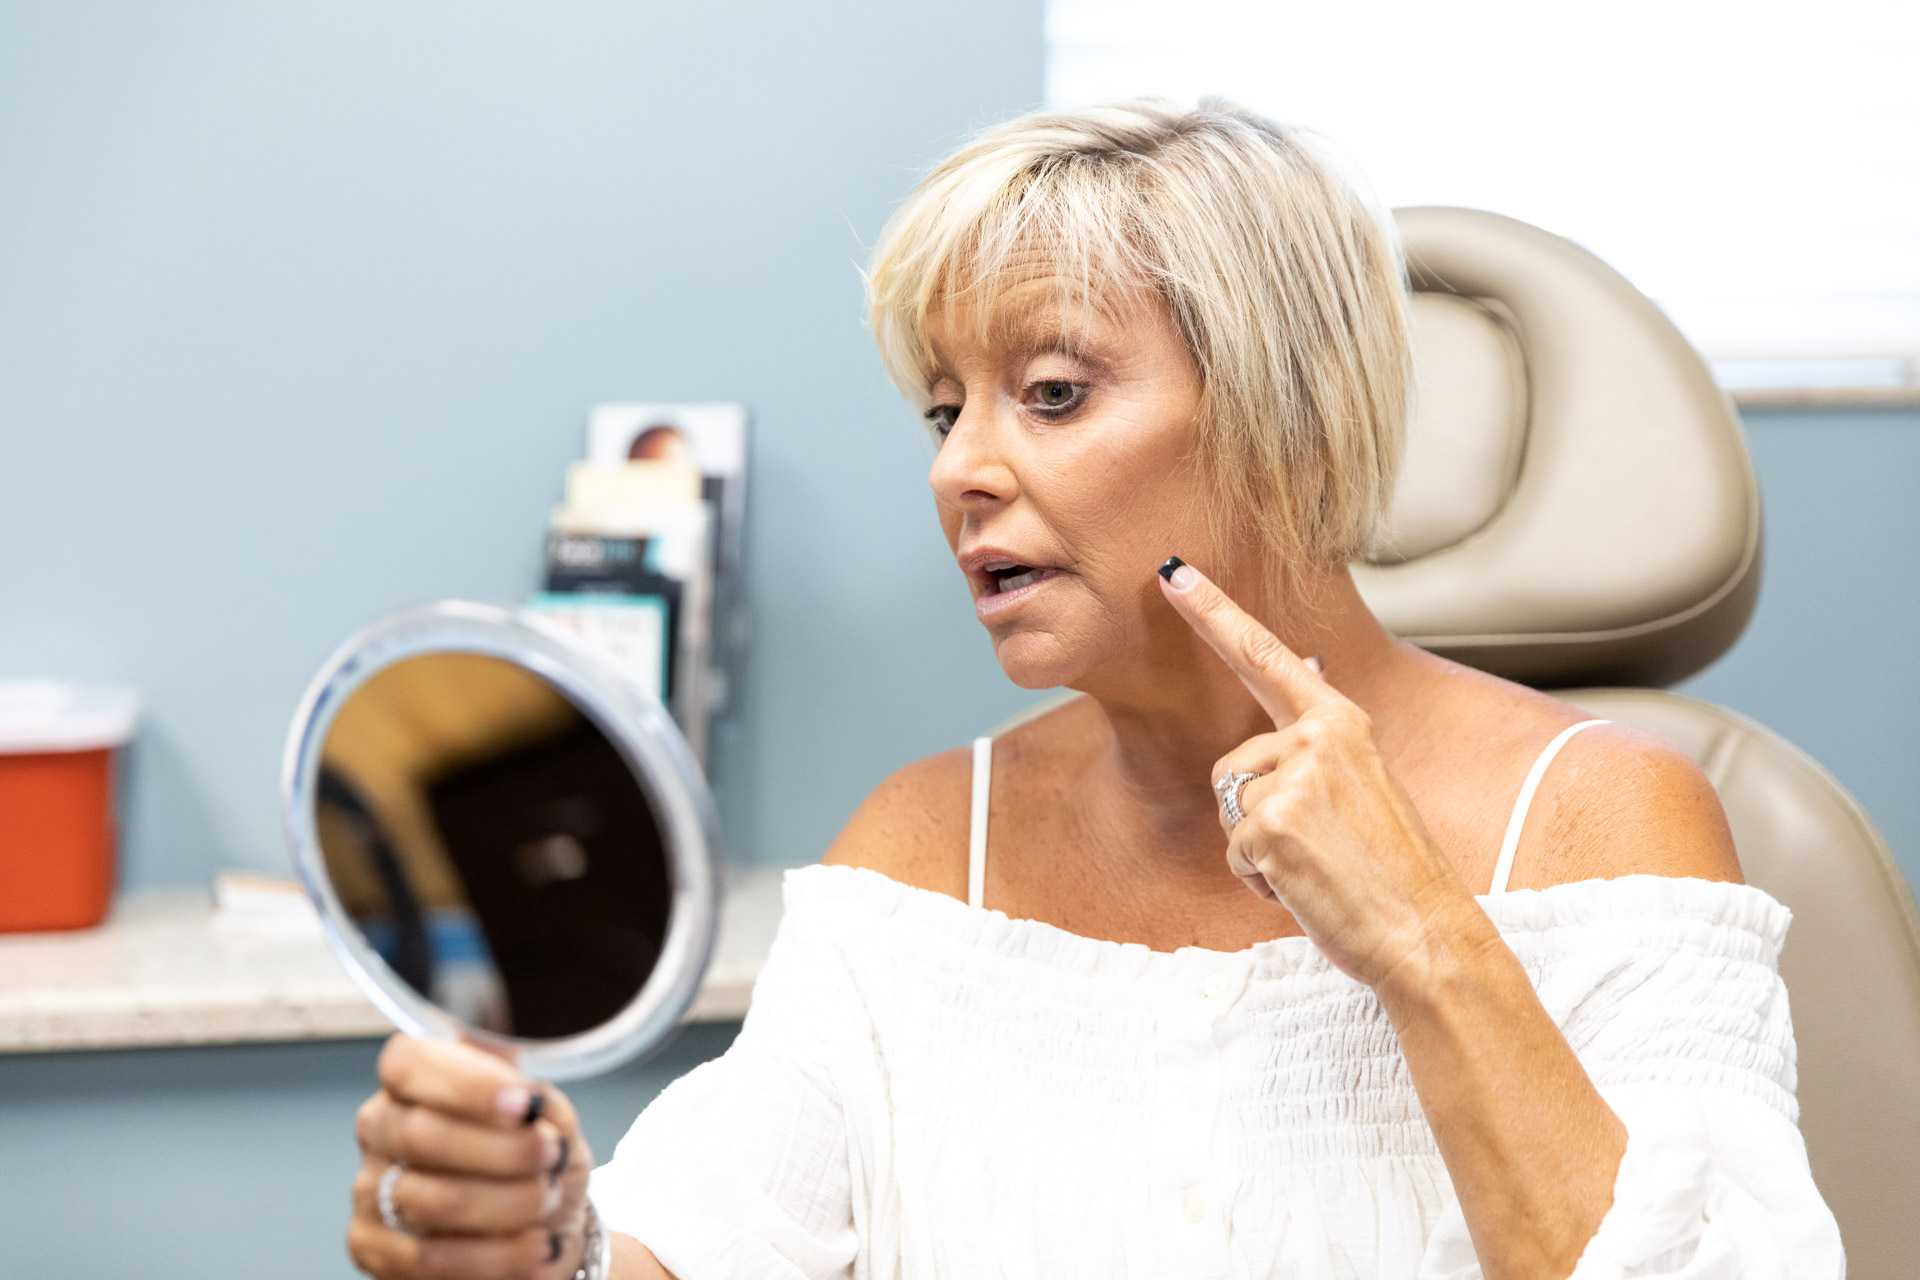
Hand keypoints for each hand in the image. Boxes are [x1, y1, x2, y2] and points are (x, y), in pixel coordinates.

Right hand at [348, 1034, 593, 1279]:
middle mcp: (381, 1128)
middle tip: (551, 1156)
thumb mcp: (549, 1115)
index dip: (466, 1084)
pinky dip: (498, 1256)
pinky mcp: (372, 1248)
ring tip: (547, 1199)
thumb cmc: (538, 1158)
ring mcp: (370, 1190)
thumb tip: (523, 1092)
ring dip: (508, 1204)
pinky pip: (430, 1260)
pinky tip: (535, 1247)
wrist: (544, 1225)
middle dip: (504, 1151)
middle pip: (420, 1135)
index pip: (408, 1065)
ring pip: (430, 1200)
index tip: (526, 1105)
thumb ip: (533, 1094)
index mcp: (414, 1079)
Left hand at [1158, 559, 1481, 992]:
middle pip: (1234, 765)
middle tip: (1321, 848)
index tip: (1174, 573)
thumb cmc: (1395, 869)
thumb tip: (1300, 680)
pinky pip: (1235, 853)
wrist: (1425, 933)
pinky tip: (1308, 888)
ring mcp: (1291, 781)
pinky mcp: (1270, 826)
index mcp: (1341, 722)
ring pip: (1231, 809)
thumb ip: (1320, 742)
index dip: (1214, 613)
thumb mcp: (1365, 783)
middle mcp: (1314, 740)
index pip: (1265, 655)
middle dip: (1258, 814)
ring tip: (1319, 867)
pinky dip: (1261, 882)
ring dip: (1261, 850)